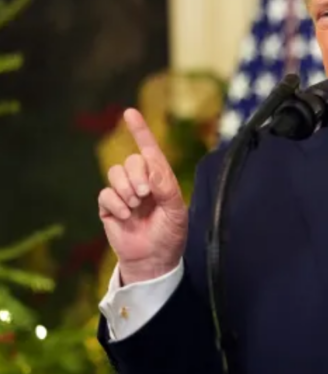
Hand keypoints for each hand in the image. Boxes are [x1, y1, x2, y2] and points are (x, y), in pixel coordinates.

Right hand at [98, 109, 187, 283]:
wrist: (154, 261)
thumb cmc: (170, 235)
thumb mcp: (176, 211)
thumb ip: (166, 187)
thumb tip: (151, 167)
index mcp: (161, 180)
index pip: (150, 151)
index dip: (140, 131)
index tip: (130, 112)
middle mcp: (142, 183)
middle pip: (131, 161)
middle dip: (137, 175)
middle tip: (145, 195)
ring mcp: (124, 194)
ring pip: (114, 173)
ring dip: (126, 189)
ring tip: (135, 206)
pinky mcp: (109, 207)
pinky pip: (105, 194)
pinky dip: (115, 203)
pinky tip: (125, 216)